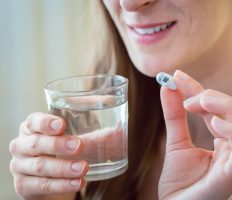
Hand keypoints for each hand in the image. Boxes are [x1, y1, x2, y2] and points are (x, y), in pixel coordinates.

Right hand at [9, 112, 124, 199]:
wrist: (53, 178)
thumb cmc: (65, 152)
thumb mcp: (77, 138)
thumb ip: (97, 130)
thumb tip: (123, 125)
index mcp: (32, 127)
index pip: (33, 121)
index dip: (45, 122)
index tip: (62, 125)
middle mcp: (21, 145)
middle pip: (36, 144)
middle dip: (58, 145)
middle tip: (79, 146)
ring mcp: (20, 166)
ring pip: (40, 166)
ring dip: (63, 168)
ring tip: (84, 168)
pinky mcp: (24, 186)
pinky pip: (41, 186)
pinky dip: (61, 185)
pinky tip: (78, 183)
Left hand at [158, 70, 231, 199]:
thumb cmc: (180, 182)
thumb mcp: (176, 141)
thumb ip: (174, 115)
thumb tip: (168, 87)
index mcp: (224, 140)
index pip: (220, 106)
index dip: (200, 88)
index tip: (178, 76)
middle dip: (213, 96)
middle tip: (187, 99)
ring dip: (224, 106)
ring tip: (199, 104)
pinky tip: (212, 122)